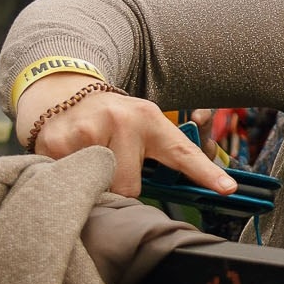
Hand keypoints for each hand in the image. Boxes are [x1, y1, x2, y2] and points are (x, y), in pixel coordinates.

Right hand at [14, 73, 233, 198]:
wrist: (64, 95)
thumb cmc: (113, 121)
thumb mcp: (142, 126)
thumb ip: (162, 154)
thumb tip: (185, 186)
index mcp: (149, 120)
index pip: (181, 152)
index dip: (205, 172)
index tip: (227, 188)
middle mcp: (121, 122)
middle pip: (129, 186)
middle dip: (121, 184)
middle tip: (111, 160)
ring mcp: (87, 131)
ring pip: (99, 187)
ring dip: (94, 181)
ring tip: (89, 156)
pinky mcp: (56, 143)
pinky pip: (70, 182)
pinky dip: (70, 177)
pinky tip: (69, 157)